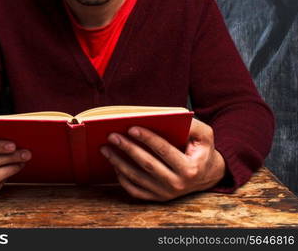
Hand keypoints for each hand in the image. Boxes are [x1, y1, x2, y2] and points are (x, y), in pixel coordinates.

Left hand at [100, 118, 225, 200]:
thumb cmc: (203, 150)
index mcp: (190, 168)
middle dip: (127, 148)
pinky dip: (122, 178)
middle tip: (112, 136)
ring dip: (118, 162)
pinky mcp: (157, 198)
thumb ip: (192, 125)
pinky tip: (114, 164)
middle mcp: (177, 184)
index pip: (165, 151)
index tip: (131, 128)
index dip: (148, 139)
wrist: (208, 176)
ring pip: (137, 177)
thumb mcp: (205, 135)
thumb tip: (170, 116)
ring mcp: (166, 194)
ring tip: (105, 148)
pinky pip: (135, 190)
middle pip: (147, 164)